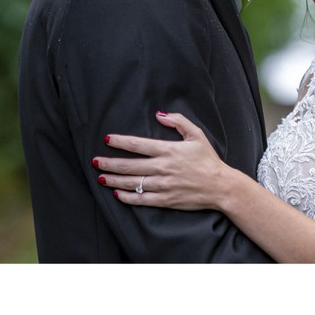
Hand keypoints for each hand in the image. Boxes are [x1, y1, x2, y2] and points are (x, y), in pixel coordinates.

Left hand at [93, 112, 228, 210]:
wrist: (220, 186)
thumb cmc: (208, 160)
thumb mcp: (197, 135)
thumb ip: (178, 122)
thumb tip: (159, 115)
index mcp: (168, 151)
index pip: (137, 145)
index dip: (120, 141)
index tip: (107, 140)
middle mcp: (162, 168)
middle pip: (129, 165)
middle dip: (109, 162)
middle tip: (95, 161)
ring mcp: (162, 185)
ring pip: (132, 182)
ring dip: (114, 179)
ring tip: (101, 176)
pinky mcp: (165, 200)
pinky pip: (141, 199)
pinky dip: (127, 197)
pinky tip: (117, 193)